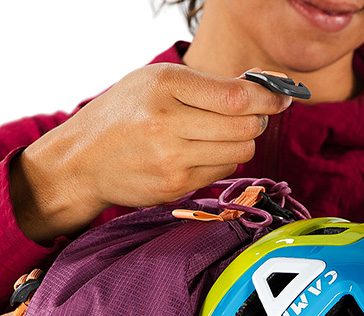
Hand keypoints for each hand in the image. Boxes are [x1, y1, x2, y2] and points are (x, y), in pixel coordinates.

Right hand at [10, 63, 291, 244]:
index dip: (268, 98)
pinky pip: (222, 172)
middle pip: (245, 127)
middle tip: (251, 116)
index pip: (237, 96)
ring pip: (240, 152)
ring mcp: (172, 159)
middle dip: (257, 121)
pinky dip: (222, 161)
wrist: (82, 160)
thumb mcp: (154, 82)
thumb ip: (205, 85)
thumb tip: (260, 89)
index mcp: (164, 86)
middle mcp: (168, 123)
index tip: (280, 97)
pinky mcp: (176, 186)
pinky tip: (202, 153)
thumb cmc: (121, 115)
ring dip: (241, 143)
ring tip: (221, 135)